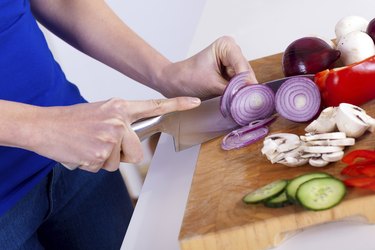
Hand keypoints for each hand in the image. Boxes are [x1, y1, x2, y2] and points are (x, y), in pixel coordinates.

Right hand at [29, 97, 199, 171]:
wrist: (44, 126)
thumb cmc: (71, 121)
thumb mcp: (101, 112)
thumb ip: (121, 122)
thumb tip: (133, 141)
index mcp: (119, 107)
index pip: (153, 106)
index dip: (177, 104)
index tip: (195, 102)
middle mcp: (118, 120)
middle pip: (137, 152)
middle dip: (122, 155)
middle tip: (101, 145)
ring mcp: (110, 137)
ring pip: (119, 162)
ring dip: (104, 160)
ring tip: (88, 145)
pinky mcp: (100, 153)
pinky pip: (103, 168)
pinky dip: (91, 164)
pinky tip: (81, 151)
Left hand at [158, 36, 257, 98]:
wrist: (174, 83)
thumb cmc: (187, 78)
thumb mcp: (212, 85)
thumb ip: (233, 90)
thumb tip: (248, 97)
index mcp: (226, 45)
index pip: (241, 65)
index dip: (245, 82)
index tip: (249, 96)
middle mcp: (232, 51)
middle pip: (246, 72)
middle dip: (244, 87)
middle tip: (246, 103)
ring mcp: (232, 63)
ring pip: (245, 80)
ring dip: (241, 91)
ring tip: (238, 103)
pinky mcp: (230, 73)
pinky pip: (239, 85)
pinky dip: (237, 93)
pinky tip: (235, 100)